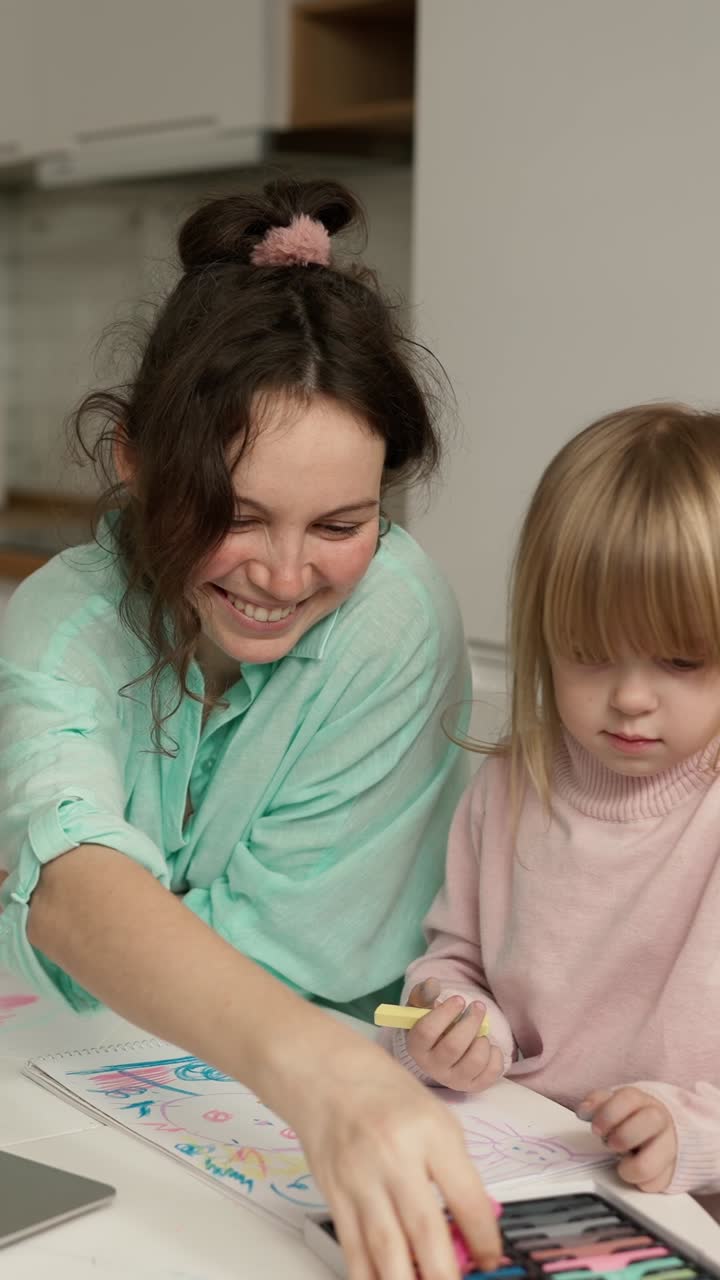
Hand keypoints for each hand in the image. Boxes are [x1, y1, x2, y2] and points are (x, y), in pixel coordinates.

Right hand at [295, 1042, 501, 1279]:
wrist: (325, 1076)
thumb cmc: (386, 1094)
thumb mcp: (435, 1118)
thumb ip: (454, 1171)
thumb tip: (470, 1230)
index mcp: (430, 1131)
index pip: (466, 1195)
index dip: (483, 1237)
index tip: (491, 1260)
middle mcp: (394, 1155)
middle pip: (424, 1229)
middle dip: (444, 1274)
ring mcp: (360, 1178)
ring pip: (385, 1248)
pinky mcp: (334, 1195)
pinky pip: (354, 1249)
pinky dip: (370, 1278)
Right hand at [405, 979, 503, 1092]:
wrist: (441, 1048)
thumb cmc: (432, 1023)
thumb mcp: (422, 1007)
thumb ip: (425, 993)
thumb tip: (432, 983)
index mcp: (416, 1047)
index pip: (427, 1032)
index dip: (445, 1013)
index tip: (459, 999)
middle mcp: (432, 1068)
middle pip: (453, 1046)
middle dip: (471, 1022)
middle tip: (478, 1006)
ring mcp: (453, 1080)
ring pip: (474, 1061)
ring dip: (482, 1040)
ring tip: (481, 1031)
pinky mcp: (473, 1086)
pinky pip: (491, 1072)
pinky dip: (495, 1055)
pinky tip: (487, 1045)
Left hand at [579, 1086, 677, 1191]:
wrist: (660, 1133)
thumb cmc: (631, 1119)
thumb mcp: (614, 1105)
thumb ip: (597, 1103)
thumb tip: (584, 1110)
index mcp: (642, 1101)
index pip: (629, 1098)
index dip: (608, 1113)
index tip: (596, 1128)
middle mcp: (660, 1121)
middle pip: (650, 1121)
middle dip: (623, 1136)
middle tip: (610, 1144)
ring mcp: (669, 1147)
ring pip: (651, 1162)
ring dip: (629, 1167)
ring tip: (622, 1163)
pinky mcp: (671, 1172)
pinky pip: (654, 1184)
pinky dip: (638, 1182)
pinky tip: (633, 1172)